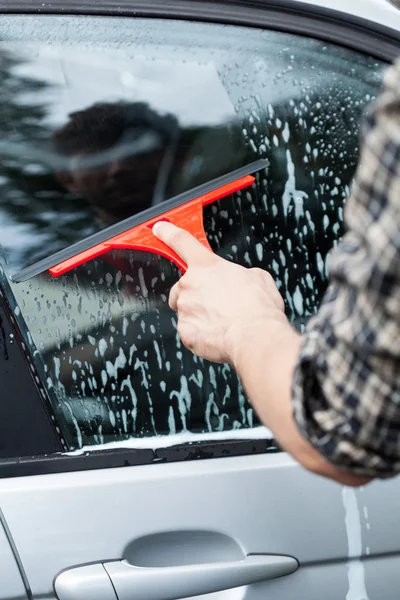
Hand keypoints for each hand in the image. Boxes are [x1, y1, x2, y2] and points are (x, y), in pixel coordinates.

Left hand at [152, 222, 288, 363]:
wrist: (255, 336)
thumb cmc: (258, 308)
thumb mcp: (259, 277)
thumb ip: (242, 274)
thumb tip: (243, 280)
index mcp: (207, 266)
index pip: (182, 242)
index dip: (168, 233)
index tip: (159, 228)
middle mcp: (189, 284)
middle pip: (183, 286)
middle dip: (196, 293)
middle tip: (218, 302)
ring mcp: (185, 308)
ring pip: (186, 309)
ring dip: (199, 313)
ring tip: (222, 320)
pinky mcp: (185, 331)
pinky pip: (190, 330)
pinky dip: (201, 333)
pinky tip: (218, 333)